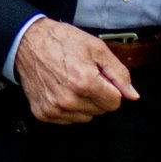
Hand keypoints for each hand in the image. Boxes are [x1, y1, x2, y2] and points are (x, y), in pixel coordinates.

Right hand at [11, 19, 136, 123]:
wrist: (27, 42)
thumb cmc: (62, 41)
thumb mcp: (96, 48)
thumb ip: (119, 73)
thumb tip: (133, 95)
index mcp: (85, 82)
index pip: (115, 102)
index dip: (111, 88)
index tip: (100, 77)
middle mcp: (69, 99)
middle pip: (101, 111)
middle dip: (98, 95)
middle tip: (84, 76)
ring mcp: (55, 108)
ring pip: (86, 117)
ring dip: (84, 103)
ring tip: (72, 83)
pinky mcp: (43, 113)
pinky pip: (68, 120)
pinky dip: (68, 108)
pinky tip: (61, 90)